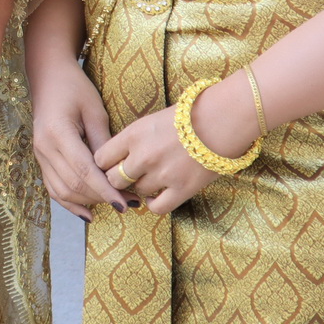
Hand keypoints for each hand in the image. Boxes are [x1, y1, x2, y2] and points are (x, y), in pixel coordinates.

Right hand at [29, 60, 129, 218]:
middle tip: (129, 204)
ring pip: (62, 190)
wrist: (48, 76)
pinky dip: (70, 202)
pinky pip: (54, 187)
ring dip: (88, 202)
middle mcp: (44, 147)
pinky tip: (88, 213)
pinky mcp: (41, 158)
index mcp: (57, 133)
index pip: (83, 171)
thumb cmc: (75, 88)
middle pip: (73, 184)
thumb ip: (103, 143)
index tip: (125, 203)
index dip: (105, 190)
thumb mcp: (95, 111)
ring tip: (115, 204)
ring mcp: (39, 154)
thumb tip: (118, 173)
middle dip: (101, 198)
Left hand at [94, 100, 231, 215]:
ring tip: (150, 179)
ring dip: (140, 188)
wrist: (223, 120)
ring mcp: (162, 174)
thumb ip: (131, 140)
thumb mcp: (150, 121)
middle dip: (118, 178)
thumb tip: (116, 160)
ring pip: (135, 192)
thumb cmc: (187, 116)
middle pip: (113, 179)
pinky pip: (156, 207)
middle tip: (128, 176)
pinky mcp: (181, 189)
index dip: (105, 163)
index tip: (113, 164)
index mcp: (133, 134)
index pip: (101, 158)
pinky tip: (157, 195)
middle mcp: (143, 155)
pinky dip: (152, 203)